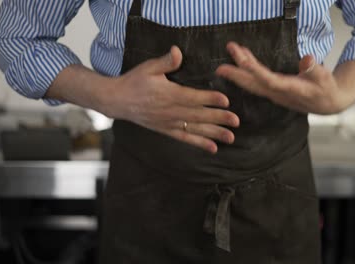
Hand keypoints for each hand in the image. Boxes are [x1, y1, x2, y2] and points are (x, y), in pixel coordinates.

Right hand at [100, 46, 239, 153]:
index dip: (209, 99)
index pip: (192, 97)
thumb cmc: (134, 81)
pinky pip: (185, 139)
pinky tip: (213, 148)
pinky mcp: (166, 130)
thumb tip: (178, 51)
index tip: (226, 100)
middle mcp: (170, 111)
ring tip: (231, 138)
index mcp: (168, 94)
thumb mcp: (148, 67)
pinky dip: (199, 144)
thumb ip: (165, 61)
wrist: (118, 101)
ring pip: (194, 129)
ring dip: (214, 134)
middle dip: (218, 118)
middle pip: (198, 116)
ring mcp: (169, 123)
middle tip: (236, 121)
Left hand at [215, 42, 354, 114]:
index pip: (268, 80)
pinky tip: (242, 60)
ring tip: (228, 57)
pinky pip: (256, 81)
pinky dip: (247, 71)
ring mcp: (274, 93)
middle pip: (254, 84)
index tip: (241, 61)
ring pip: (252, 83)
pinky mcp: (274, 91)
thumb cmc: (327, 90)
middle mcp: (278, 93)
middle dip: (237, 74)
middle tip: (220, 67)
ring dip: (238, 71)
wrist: (328, 104)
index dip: (254, 71)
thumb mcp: (325, 78)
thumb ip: (314, 69)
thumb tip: (307, 59)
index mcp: (290, 90)